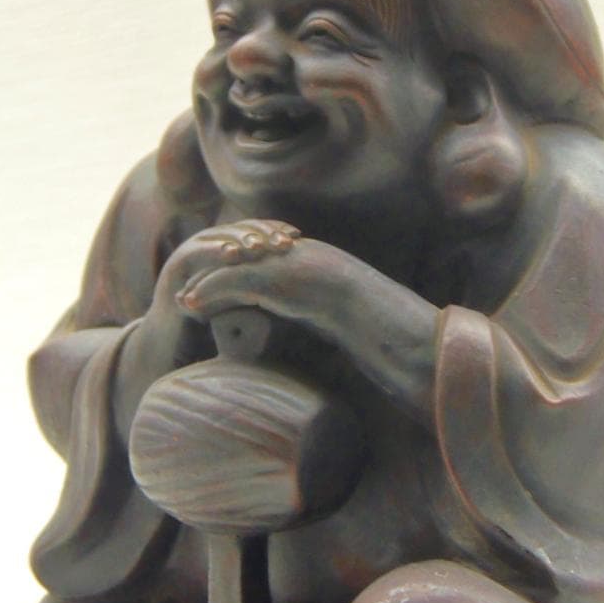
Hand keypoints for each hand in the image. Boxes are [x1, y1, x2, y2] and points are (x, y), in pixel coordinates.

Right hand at [113, 220, 299, 441]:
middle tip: (282, 241)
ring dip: (241, 238)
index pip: (256, 230)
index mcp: (228, 248)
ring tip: (260, 246)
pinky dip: (214, 250)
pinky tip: (233, 255)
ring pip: (219, 237)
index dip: (275, 231)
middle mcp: (209, 245)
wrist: (174, 345)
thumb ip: (266, 287)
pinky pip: (196, 252)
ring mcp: (190, 254)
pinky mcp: (176, 267)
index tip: (297, 238)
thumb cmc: (216, 327)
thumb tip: (302, 281)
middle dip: (262, 232)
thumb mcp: (247, 300)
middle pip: (240, 228)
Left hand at [178, 238, 439, 424]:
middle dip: (217, 274)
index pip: (272, 266)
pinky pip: (249, 278)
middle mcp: (316, 259)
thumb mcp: (355, 332)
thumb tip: (324, 344)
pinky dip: (216, 289)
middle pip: (253, 258)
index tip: (212, 295)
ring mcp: (310, 265)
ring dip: (209, 280)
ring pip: (245, 264)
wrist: (421, 343)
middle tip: (186, 293)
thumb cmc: (396, 345)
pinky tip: (194, 304)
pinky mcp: (304, 280)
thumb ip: (333, 327)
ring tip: (182, 299)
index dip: (238, 278)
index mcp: (325, 270)